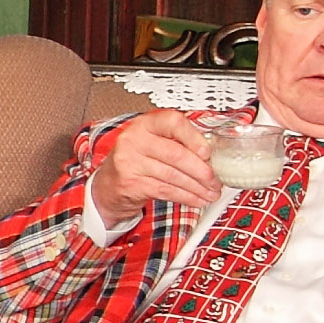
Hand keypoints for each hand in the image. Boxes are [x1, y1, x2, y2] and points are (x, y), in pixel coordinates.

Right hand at [85, 109, 223, 229]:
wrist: (108, 184)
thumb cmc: (137, 161)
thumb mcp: (154, 143)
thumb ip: (179, 143)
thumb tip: (212, 156)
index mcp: (145, 124)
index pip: (173, 122)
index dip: (194, 137)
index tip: (208, 152)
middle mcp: (134, 139)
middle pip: (176, 154)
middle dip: (201, 170)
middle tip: (215, 179)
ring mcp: (129, 161)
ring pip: (173, 175)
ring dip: (197, 187)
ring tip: (210, 192)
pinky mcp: (130, 183)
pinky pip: (165, 190)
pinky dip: (185, 197)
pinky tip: (196, 199)